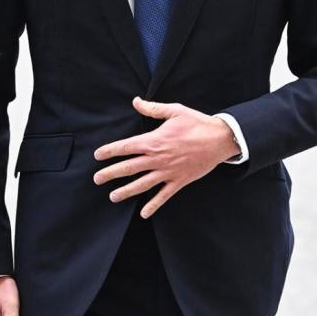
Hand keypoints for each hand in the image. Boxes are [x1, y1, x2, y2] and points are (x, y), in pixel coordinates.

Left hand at [94, 96, 237, 218]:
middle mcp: (158, 158)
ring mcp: (168, 172)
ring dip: (126, 191)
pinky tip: (143, 214)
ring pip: (142, 184)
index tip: (97, 155)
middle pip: (129, 168)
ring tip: (112, 197)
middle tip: (96, 179)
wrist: (220, 139)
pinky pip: (163, 196)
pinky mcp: (179, 181)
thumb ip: (153, 109)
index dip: (110, 151)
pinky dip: (153, 205)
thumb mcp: (175, 111)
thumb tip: (135, 101)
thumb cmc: (197, 123)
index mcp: (154, 141)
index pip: (126, 147)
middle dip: (110, 173)